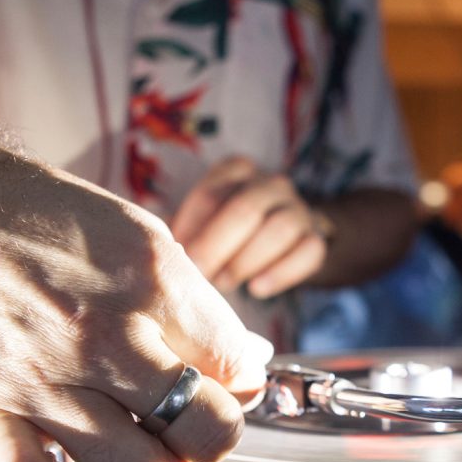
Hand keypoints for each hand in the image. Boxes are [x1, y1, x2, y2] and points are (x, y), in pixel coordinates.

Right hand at [0, 166, 272, 461]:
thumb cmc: (44, 223)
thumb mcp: (144, 237)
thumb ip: (197, 308)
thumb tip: (243, 369)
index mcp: (148, 280)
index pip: (235, 366)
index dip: (245, 386)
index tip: (232, 386)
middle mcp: (99, 335)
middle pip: (199, 429)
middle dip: (216, 438)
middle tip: (201, 428)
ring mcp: (40, 381)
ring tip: (160, 458)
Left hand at [170, 156, 328, 297]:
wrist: (290, 238)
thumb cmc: (233, 232)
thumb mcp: (207, 221)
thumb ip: (182, 228)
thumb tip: (144, 245)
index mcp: (239, 171)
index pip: (212, 194)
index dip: (192, 228)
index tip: (177, 256)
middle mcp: (272, 183)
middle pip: (245, 209)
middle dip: (217, 246)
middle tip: (198, 275)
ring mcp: (299, 209)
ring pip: (279, 229)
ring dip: (247, 260)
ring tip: (225, 282)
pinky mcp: (317, 237)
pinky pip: (307, 252)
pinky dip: (281, 273)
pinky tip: (257, 289)